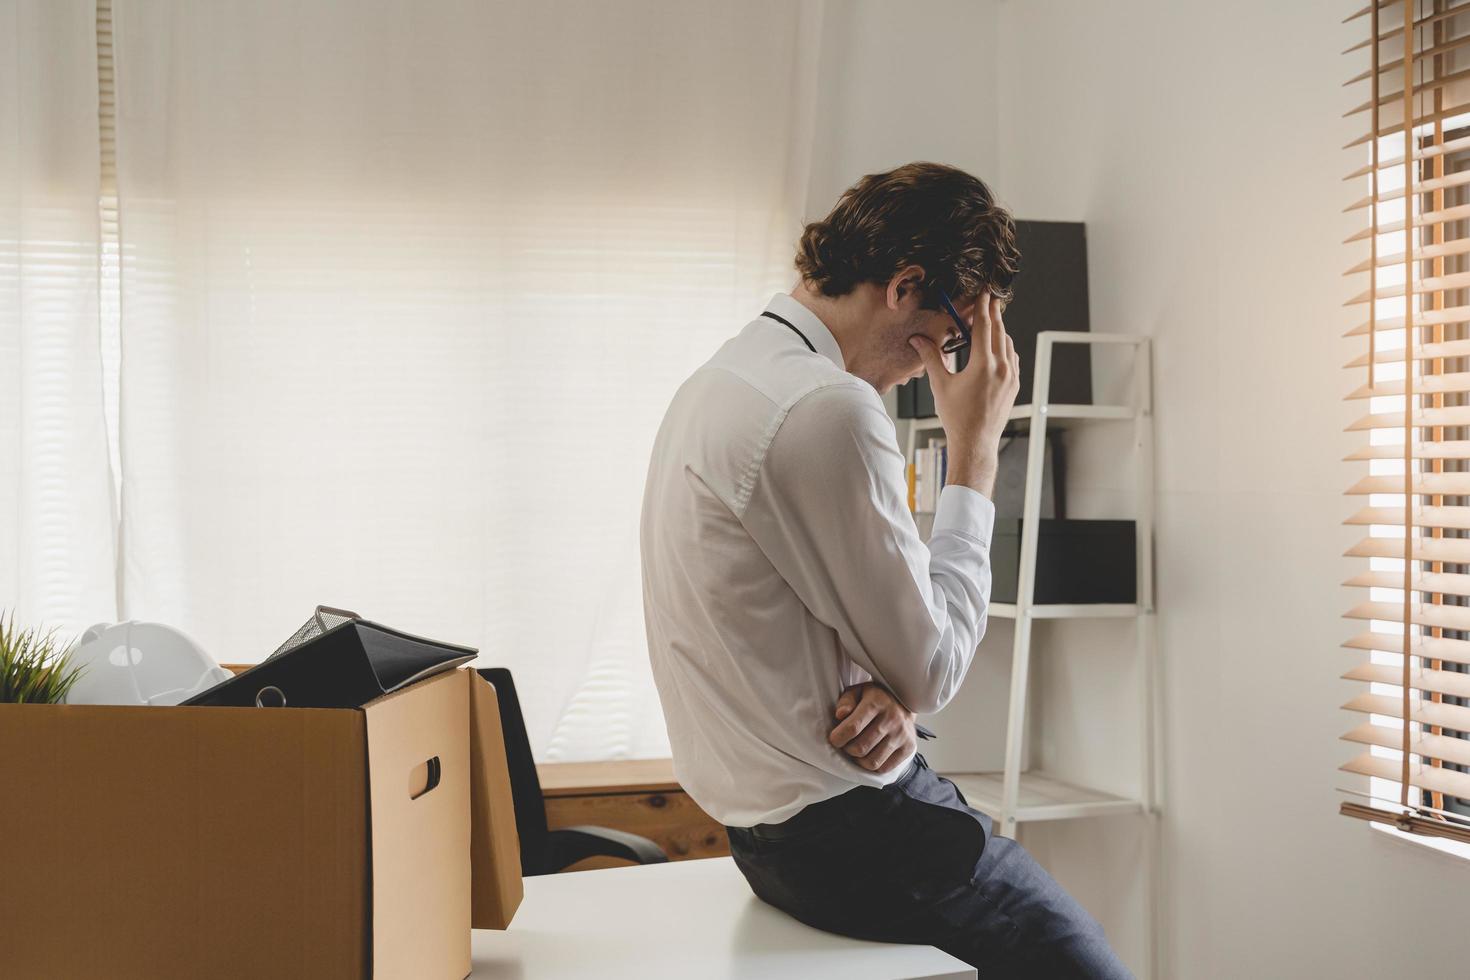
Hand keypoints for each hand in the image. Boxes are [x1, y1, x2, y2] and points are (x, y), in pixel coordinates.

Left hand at [827, 682, 916, 773]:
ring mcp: (902, 734)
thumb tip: (840, 714)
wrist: (903, 702)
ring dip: (859, 759)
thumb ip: (846, 701)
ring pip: (872, 762)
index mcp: (877, 702)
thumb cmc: (875, 699)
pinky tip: (870, 754)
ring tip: (857, 749)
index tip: (834, 739)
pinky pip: (884, 768)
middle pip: (861, 747)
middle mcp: (892, 718)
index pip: (853, 727)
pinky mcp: (909, 747)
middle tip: (846, 744)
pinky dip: (872, 766)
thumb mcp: (857, 692)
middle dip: (847, 749)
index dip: (838, 737)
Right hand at [908, 291, 1020, 497]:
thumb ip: (931, 358)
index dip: (983, 308)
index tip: (985, 294)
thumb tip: (917, 340)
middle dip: (994, 314)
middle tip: (991, 299)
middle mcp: (1001, 368)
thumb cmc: (956, 417)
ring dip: (1001, 330)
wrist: (975, 443)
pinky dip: (1006, 348)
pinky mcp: (1014, 386)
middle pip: (999, 331)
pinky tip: (999, 347)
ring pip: (1008, 344)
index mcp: (982, 365)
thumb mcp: (941, 385)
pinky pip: (1013, 359)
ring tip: (993, 321)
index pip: (984, 327)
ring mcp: (1011, 377)